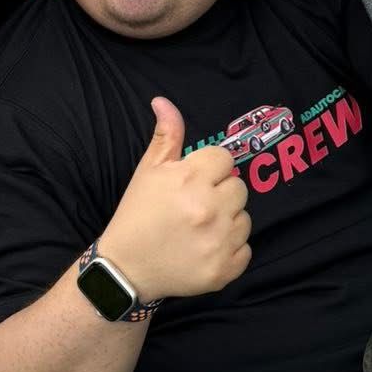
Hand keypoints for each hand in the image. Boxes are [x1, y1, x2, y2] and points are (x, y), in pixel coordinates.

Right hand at [99, 97, 250, 300]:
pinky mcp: (225, 269)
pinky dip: (229, 249)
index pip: (225, 159)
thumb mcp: (148, 171)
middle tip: (195, 206)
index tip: (192, 182)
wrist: (125, 268)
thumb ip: (166, 135)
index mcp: (190, 180)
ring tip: (199, 228)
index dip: (209, 169)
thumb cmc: (137, 214)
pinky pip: (245, 249)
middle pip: (239, 188)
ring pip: (245, 218)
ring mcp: (220, 241)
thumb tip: (163, 101)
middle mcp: (209, 209)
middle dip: (220, 193)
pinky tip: (205, 248)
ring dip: (227, 221)